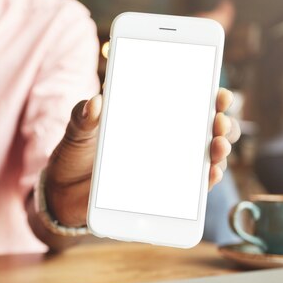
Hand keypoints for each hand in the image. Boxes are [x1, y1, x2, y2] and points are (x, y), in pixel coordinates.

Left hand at [45, 88, 237, 226]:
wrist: (63, 190)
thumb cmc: (75, 153)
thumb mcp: (77, 131)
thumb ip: (83, 116)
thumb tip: (94, 103)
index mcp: (147, 115)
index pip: (184, 99)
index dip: (206, 94)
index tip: (218, 92)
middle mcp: (163, 138)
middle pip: (203, 128)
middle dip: (219, 122)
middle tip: (219, 121)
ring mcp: (165, 164)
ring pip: (204, 156)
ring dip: (219, 151)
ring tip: (219, 146)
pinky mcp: (161, 190)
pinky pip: (191, 187)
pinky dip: (205, 181)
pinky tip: (211, 175)